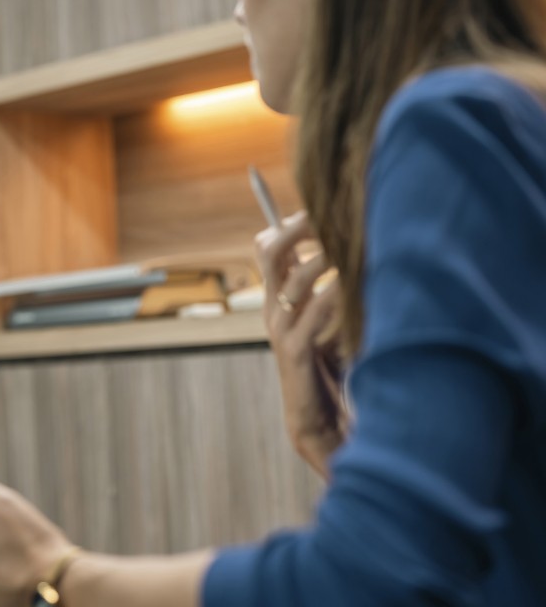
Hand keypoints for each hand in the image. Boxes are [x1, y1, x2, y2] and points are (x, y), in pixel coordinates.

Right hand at [255, 212, 349, 479]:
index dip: (291, 221)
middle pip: (270, 248)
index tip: (324, 209)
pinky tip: (360, 287)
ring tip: (356, 247)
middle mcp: (273, 308)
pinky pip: (316, 310)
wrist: (319, 422)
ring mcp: (281, 328)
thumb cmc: (333, 370)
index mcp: (278, 299)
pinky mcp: (295, 350)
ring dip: (329, 257)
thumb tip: (362, 250)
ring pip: (297, 276)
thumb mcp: (333, 322)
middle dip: (300, 226)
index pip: (269, 245)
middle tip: (332, 214)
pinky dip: (339, 293)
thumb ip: (336, 290)